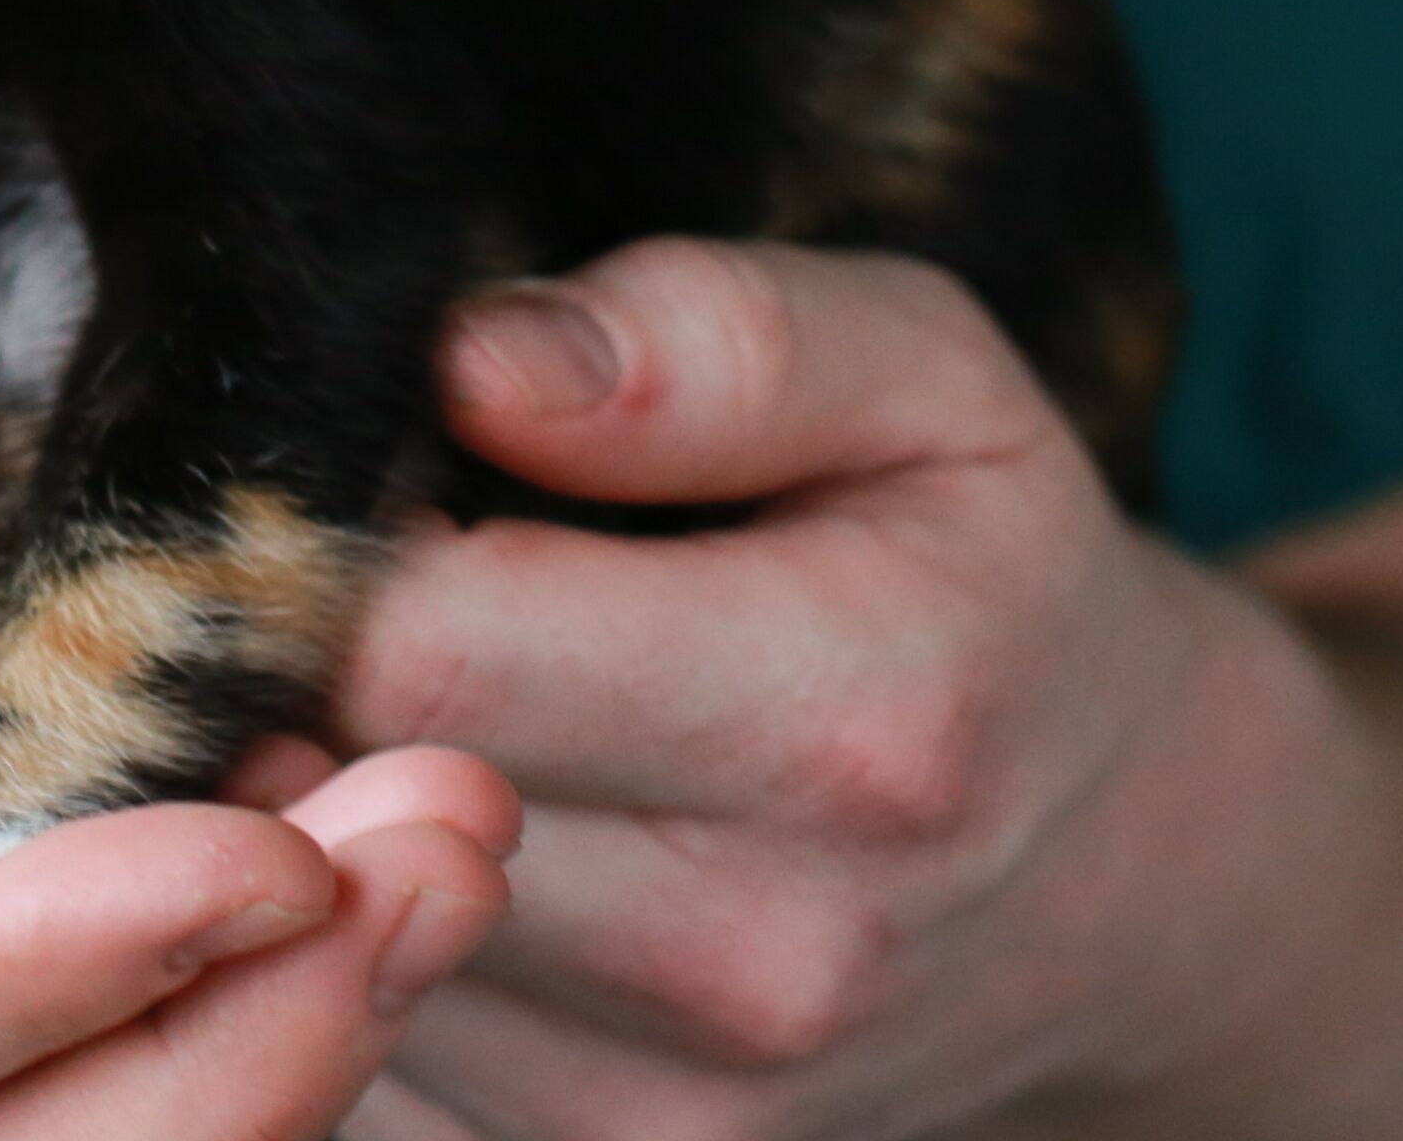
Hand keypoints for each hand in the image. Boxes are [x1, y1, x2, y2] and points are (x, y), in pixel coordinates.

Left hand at [257, 240, 1381, 1139]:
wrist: (1122, 893)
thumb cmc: (984, 583)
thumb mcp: (929, 385)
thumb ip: (712, 339)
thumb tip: (477, 362)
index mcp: (849, 724)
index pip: (424, 655)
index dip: (320, 545)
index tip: (349, 486)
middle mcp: (756, 958)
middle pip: (338, 802)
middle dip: (280, 674)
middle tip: (333, 591)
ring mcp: (669, 1110)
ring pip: (310, 938)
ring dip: (297, 806)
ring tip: (398, 707)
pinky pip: (343, 1045)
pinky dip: (328, 932)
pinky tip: (407, 830)